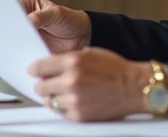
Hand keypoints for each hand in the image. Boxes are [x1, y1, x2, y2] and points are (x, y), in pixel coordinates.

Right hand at [0, 0, 89, 56]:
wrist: (83, 39)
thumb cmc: (71, 21)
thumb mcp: (59, 15)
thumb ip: (44, 17)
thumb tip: (30, 20)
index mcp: (26, 5)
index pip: (5, 8)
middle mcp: (21, 20)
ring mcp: (22, 37)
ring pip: (0, 41)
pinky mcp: (25, 51)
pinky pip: (10, 55)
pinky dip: (0, 59)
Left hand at [29, 49, 157, 121]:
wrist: (134, 87)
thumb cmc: (115, 69)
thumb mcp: (90, 53)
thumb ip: (68, 59)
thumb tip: (50, 65)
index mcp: (73, 62)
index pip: (39, 67)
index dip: (34, 69)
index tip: (33, 71)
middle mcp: (71, 80)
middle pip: (40, 86)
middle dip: (43, 84)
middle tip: (47, 83)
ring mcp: (74, 100)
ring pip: (48, 101)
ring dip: (52, 97)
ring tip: (61, 92)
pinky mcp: (79, 115)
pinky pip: (60, 112)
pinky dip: (62, 107)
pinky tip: (70, 100)